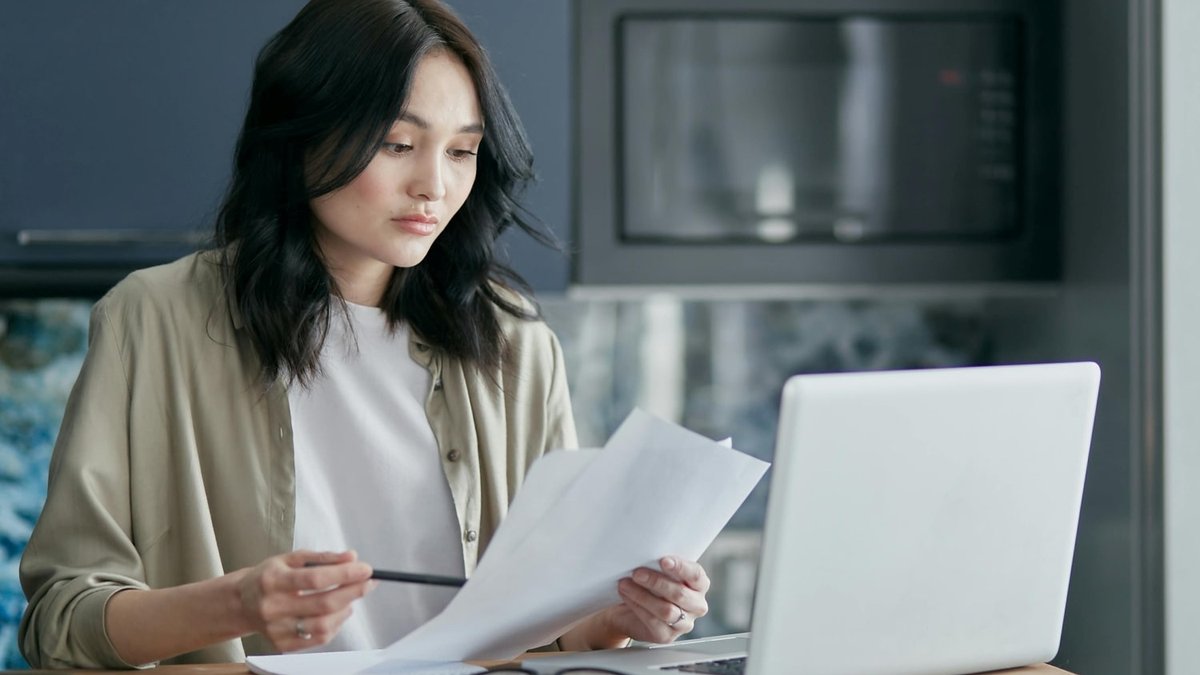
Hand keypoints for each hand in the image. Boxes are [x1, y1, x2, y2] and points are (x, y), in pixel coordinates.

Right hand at [234, 549, 375, 651]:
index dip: (344, 574)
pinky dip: (335, 625)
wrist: (241, 603)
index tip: (365, 569)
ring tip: (351, 598)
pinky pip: (318, 639)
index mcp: (273, 580)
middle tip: (368, 582)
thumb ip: (323, 557)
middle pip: (323, 604)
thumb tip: (351, 557)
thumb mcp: (291, 558)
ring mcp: (276, 629)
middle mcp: (273, 607)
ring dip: (346, 610)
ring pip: (323, 625)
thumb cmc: (269, 577)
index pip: (315, 579)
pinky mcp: (281, 644)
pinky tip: (338, 613)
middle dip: (353, 592)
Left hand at [606, 556, 709, 644]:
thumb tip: (648, 555)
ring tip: (625, 584)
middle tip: (637, 572)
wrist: (631, 610)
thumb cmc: (649, 585)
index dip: (681, 567)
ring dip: (642, 595)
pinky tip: (627, 596)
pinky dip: (637, 606)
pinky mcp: (667, 636)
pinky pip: (652, 621)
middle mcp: (696, 605)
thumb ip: (661, 565)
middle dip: (656, 582)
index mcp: (699, 585)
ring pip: (666, 610)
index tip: (663, 560)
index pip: (696, 575)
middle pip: (680, 594)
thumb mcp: (658, 572)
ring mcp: (684, 623)